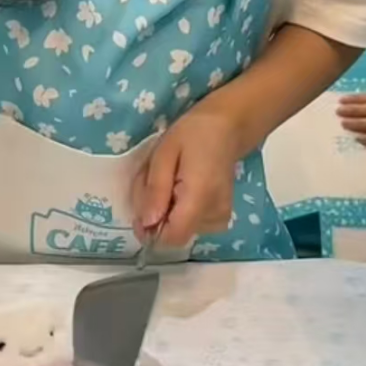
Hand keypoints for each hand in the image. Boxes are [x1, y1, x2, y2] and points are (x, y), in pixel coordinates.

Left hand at [130, 105, 241, 247]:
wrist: (226, 128)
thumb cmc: (192, 134)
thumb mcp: (163, 154)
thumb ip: (155, 190)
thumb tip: (147, 224)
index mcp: (200, 198)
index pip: (173, 237)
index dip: (150, 232)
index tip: (139, 212)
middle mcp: (215, 215)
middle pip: (174, 234)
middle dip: (156, 215)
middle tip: (153, 183)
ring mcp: (221, 218)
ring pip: (180, 229)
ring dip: (166, 211)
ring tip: (168, 181)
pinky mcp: (221, 218)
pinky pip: (190, 224)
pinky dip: (178, 211)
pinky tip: (180, 188)